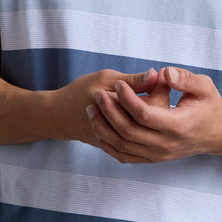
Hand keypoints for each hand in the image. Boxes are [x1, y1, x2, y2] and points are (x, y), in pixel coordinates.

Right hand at [48, 67, 169, 145]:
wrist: (60, 117)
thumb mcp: (105, 78)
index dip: (162, 88)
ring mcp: (122, 141)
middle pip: (156, 118)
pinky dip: (141, 125)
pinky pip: (138, 139)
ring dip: (152, 114)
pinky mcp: (119, 147)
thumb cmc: (81, 92)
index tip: (157, 77)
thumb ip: (131, 80)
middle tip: (156, 85)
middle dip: (160, 100)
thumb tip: (156, 74)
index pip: (156, 101)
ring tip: (147, 97)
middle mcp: (125, 129)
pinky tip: (137, 112)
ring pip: (149, 130)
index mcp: (123, 108)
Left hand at [87, 66, 221, 163]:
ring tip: (92, 109)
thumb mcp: (204, 87)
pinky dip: (108, 143)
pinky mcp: (152, 159)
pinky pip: (124, 156)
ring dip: (103, 128)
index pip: (144, 114)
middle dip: (109, 111)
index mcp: (179, 126)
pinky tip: (99, 127)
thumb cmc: (210, 106)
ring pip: (122, 146)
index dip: (127, 99)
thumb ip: (184, 78)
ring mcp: (158, 156)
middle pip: (128, 131)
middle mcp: (166, 145)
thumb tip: (163, 73)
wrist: (217, 134)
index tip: (117, 84)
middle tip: (98, 94)